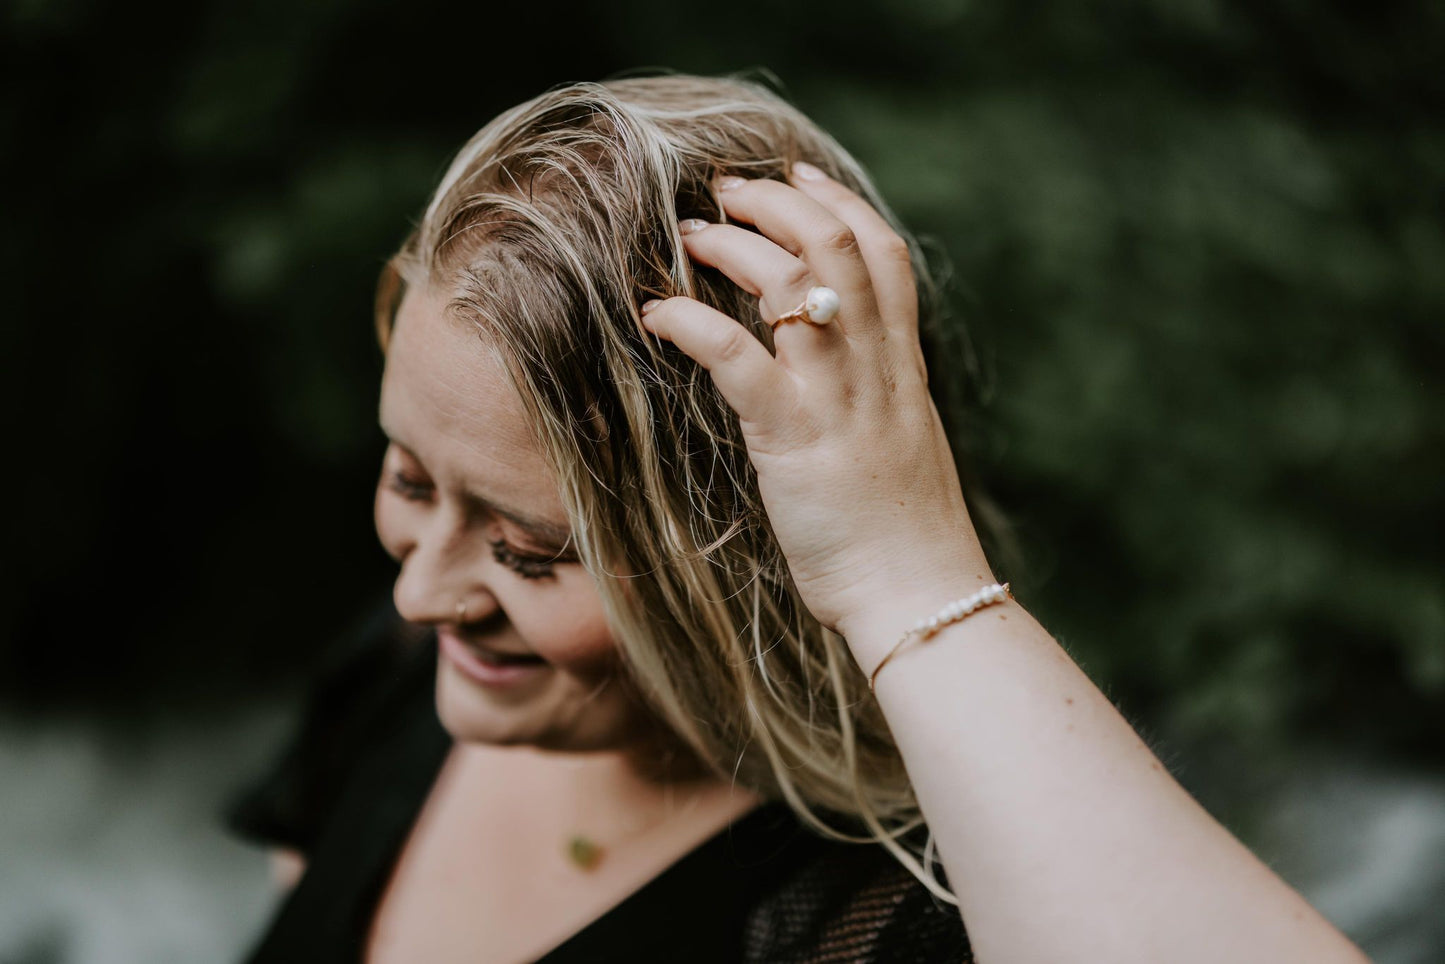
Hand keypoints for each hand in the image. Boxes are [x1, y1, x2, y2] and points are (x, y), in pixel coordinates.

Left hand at [639, 163, 992, 642]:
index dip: (839, 203)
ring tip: (689, 234)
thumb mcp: (903, 442)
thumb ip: (876, 394)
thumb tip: (839, 370)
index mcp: (902, 367)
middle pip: (834, 248)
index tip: (798, 176)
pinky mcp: (793, 437)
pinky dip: (692, 323)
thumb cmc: (903, 534)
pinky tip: (657, 313)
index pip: (884, 255)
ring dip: (733, 245)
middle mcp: (874, 368)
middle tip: (725, 192)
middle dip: (777, 204)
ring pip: (790, 284)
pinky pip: (737, 357)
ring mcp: (836, 398)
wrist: (917, 594)